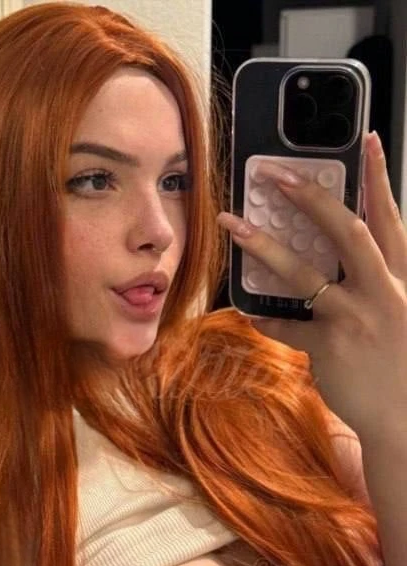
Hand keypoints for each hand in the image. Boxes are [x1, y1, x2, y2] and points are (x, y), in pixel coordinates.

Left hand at [218, 132, 406, 441]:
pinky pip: (285, 327)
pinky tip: (251, 314)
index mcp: (403, 279)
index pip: (392, 219)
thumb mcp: (401, 315)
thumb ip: (378, 286)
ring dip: (264, 245)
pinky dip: (267, 320)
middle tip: (276, 176)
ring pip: (303, 273)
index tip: (368, 142)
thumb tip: (342, 274)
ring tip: (233, 224)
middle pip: (348, 231)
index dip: (381, 179)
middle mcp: (383, 291)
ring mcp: (355, 318)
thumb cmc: (401, 366)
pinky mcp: (329, 347)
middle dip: (312, 198)